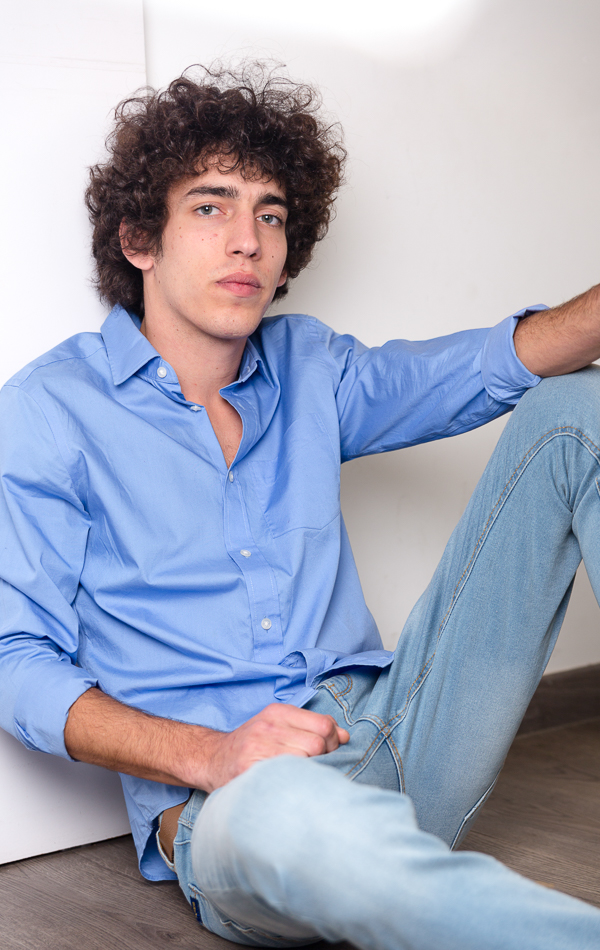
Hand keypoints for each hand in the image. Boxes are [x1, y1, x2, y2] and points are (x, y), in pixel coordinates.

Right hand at [198, 703, 349, 791]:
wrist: (211, 759)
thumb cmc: (251, 744)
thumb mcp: (278, 725)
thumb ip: (311, 727)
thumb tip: (345, 736)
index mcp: (277, 712)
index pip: (324, 725)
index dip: (334, 741)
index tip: (330, 752)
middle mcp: (268, 728)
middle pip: (318, 744)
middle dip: (325, 758)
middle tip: (317, 767)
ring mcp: (257, 750)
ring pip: (305, 761)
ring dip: (311, 772)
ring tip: (304, 777)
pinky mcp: (250, 772)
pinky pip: (287, 778)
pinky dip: (296, 783)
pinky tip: (292, 785)